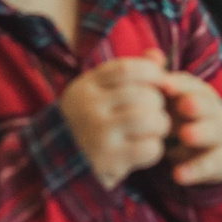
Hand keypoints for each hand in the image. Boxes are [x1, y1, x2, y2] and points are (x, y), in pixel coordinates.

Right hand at [59, 56, 172, 188]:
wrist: (61, 165)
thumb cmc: (90, 122)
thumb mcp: (100, 93)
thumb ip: (128, 73)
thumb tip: (158, 56)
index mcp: (85, 86)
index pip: (126, 69)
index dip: (151, 72)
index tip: (159, 82)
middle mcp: (88, 107)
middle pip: (142, 94)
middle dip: (158, 103)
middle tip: (155, 112)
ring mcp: (97, 134)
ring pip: (148, 119)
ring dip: (161, 124)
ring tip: (155, 130)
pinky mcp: (108, 160)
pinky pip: (148, 148)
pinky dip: (155, 148)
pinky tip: (146, 149)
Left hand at [157, 70, 221, 187]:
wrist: (204, 154)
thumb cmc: (179, 121)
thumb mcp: (168, 103)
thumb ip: (158, 81)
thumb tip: (150, 53)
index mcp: (199, 94)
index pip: (192, 85)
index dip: (179, 85)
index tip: (164, 84)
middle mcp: (214, 111)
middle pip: (208, 104)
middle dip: (197, 104)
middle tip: (183, 105)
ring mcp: (221, 135)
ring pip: (215, 131)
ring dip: (201, 132)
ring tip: (185, 135)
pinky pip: (212, 163)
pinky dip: (195, 169)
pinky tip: (178, 174)